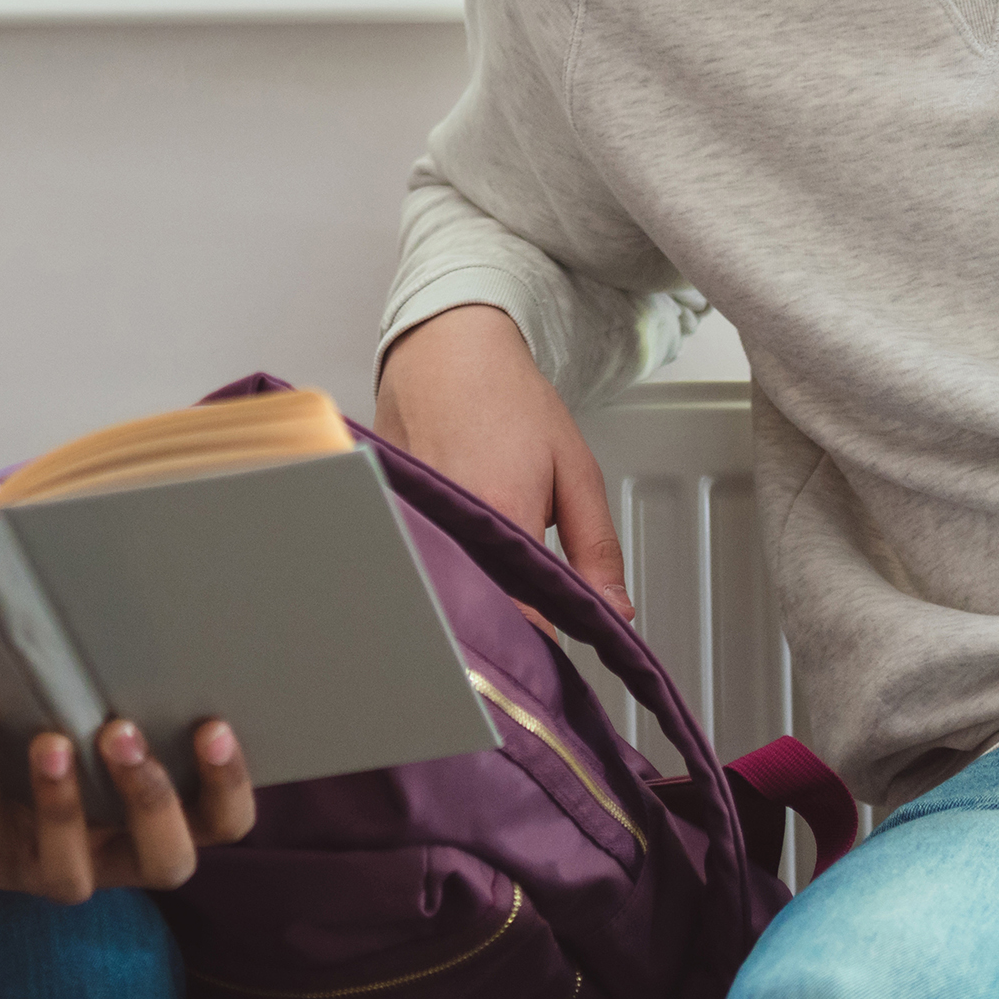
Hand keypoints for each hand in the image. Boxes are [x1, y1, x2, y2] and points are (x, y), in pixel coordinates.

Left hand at [0, 702, 254, 899]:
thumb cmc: (78, 731)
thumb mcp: (115, 722)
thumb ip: (140, 695)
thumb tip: (152, 607)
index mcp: (171, 826)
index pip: (225, 822)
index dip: (226, 782)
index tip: (211, 724)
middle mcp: (122, 860)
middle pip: (165, 860)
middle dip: (148, 799)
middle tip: (121, 733)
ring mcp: (56, 870)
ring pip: (70, 868)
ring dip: (61, 801)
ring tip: (51, 740)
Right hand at [376, 306, 628, 618]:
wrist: (446, 346)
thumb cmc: (507, 398)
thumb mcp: (575, 471)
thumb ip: (597, 548)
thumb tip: (615, 612)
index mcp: (501, 517)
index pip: (522, 622)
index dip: (542, 645)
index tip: (555, 651)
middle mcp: (445, 525)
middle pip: (473, 613)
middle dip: (500, 628)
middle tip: (521, 624)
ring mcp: (407, 521)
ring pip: (439, 592)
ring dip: (464, 601)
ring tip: (483, 587)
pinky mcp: (383, 514)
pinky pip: (413, 563)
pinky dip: (434, 569)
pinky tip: (447, 556)